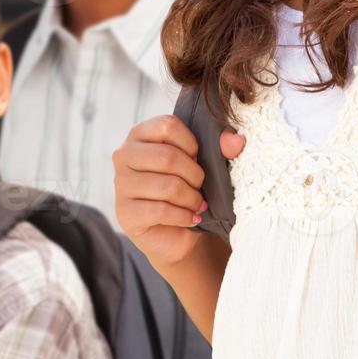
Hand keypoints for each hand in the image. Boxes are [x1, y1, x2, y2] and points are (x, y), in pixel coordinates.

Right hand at [113, 115, 244, 265]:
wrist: (176, 232)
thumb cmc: (187, 188)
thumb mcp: (205, 163)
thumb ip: (220, 147)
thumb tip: (236, 141)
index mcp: (140, 134)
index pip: (168, 126)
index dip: (191, 144)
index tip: (198, 159)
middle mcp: (124, 155)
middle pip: (168, 157)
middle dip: (194, 176)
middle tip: (201, 186)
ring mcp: (120, 184)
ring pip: (167, 186)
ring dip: (191, 199)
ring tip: (198, 204)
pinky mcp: (125, 212)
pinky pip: (161, 211)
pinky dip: (184, 216)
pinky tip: (191, 218)